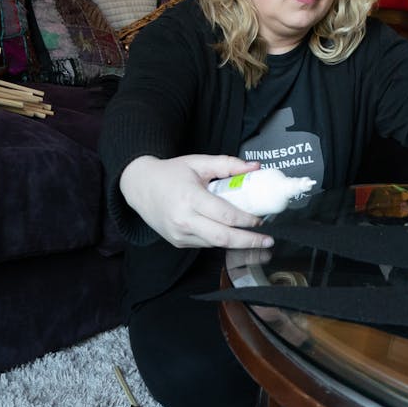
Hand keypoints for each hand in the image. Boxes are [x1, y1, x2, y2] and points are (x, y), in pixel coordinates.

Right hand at [120, 155, 275, 248]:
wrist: (139, 187)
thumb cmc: (170, 173)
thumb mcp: (198, 163)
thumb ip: (228, 164)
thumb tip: (255, 168)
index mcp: (189, 198)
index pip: (224, 214)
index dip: (246, 220)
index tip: (261, 219)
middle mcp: (183, 219)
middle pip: (222, 237)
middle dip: (249, 242)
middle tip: (268, 241)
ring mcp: (180, 234)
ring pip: (215, 243)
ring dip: (237, 243)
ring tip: (256, 240)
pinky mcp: (178, 242)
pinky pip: (206, 243)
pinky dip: (221, 240)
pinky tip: (233, 236)